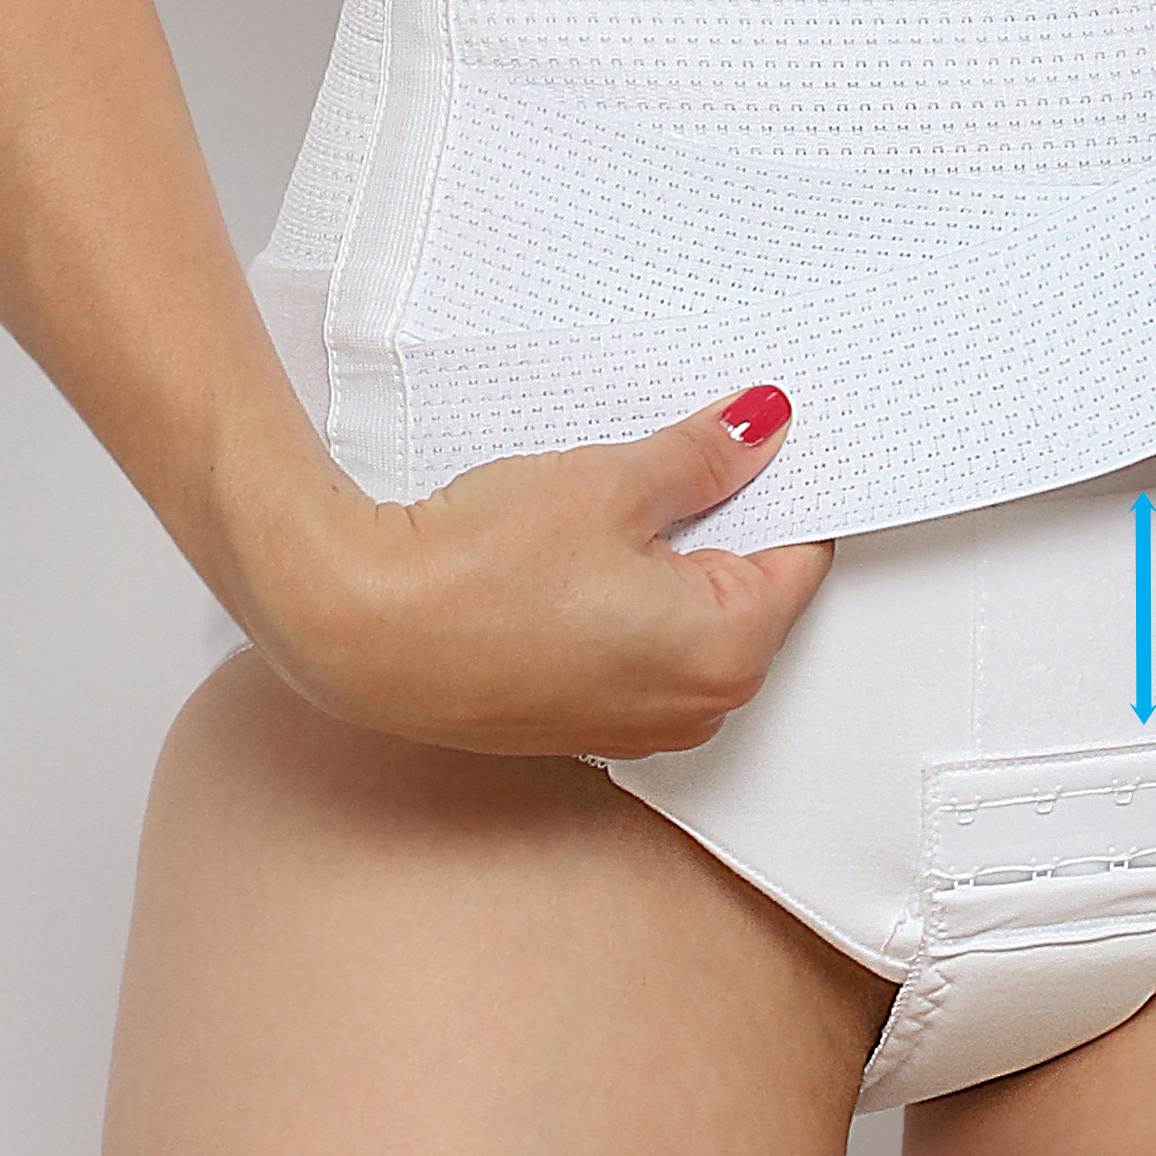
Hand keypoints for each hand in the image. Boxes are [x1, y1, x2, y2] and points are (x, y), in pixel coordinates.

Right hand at [244, 385, 832, 757]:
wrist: (354, 630)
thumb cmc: (473, 576)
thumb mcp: (610, 485)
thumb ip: (703, 457)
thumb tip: (761, 430)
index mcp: (726, 653)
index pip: (800, 554)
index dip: (782, 485)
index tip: (760, 440)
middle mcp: (694, 709)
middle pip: (750, 591)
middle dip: (724, 521)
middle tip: (678, 457)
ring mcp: (637, 726)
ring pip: (691, 618)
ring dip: (668, 559)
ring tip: (610, 505)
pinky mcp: (583, 720)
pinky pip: (639, 648)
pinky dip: (626, 598)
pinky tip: (575, 556)